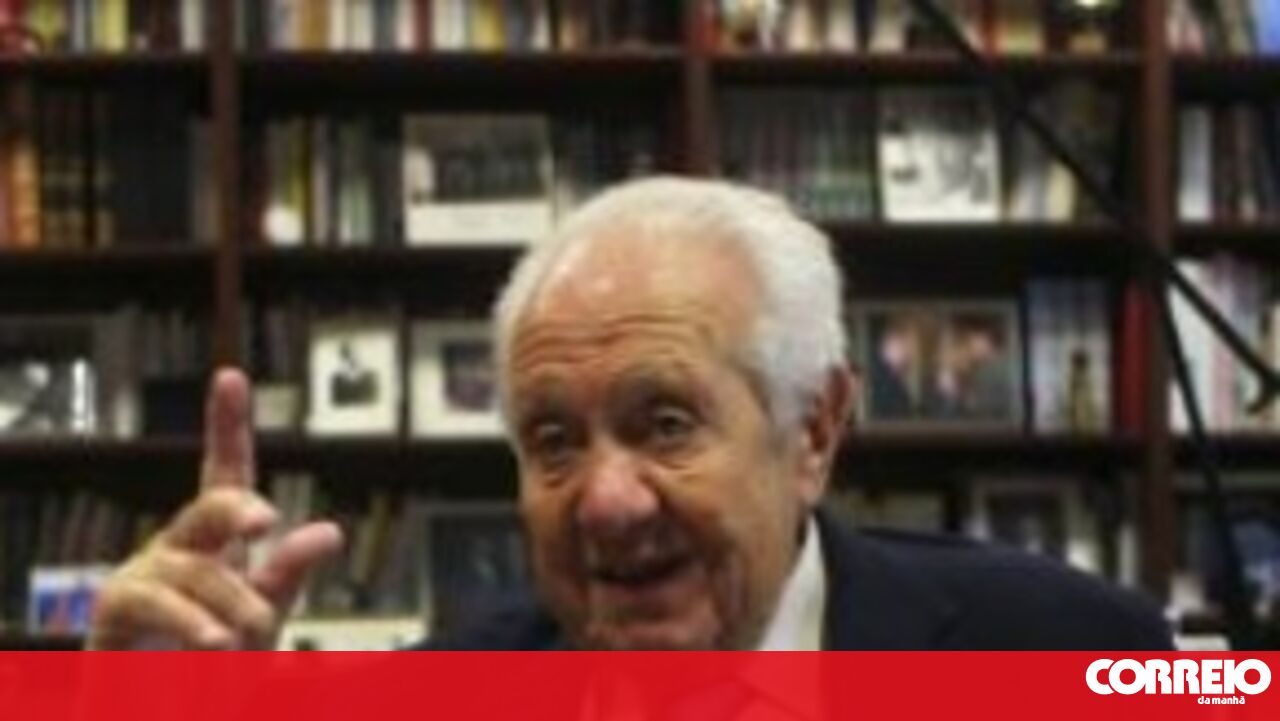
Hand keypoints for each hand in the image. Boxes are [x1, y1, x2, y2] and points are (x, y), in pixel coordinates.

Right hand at [87, 368, 342, 649]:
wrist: (166, 714)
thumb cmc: (214, 669)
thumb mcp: (263, 615)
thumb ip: (287, 574)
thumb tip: (328, 530)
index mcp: (219, 543)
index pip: (225, 474)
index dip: (227, 426)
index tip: (230, 377)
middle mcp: (179, 547)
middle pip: (208, 507)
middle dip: (235, 506)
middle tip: (266, 519)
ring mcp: (145, 574)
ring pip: (194, 567)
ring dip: (230, 600)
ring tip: (249, 633)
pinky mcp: (114, 608)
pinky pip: (151, 598)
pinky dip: (187, 619)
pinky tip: (215, 638)